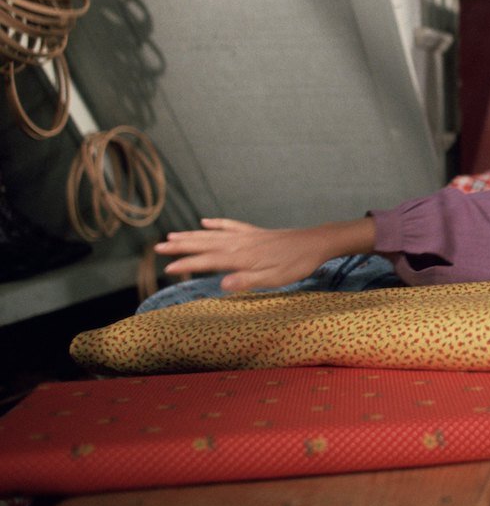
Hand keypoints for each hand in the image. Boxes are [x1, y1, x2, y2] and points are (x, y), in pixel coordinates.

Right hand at [155, 217, 375, 291]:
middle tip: (157, 247)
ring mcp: (247, 235)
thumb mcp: (275, 279)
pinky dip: (217, 223)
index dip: (187, 264)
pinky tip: (206, 221)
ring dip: (192, 234)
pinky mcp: (255, 232)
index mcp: (242, 257)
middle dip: (181, 246)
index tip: (167, 269)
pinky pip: (231, 225)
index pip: (207, 261)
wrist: (316, 242)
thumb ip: (247, 281)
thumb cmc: (296, 264)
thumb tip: (221, 285)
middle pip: (204, 244)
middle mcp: (240, 243)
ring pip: (213, 234)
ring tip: (172, 235)